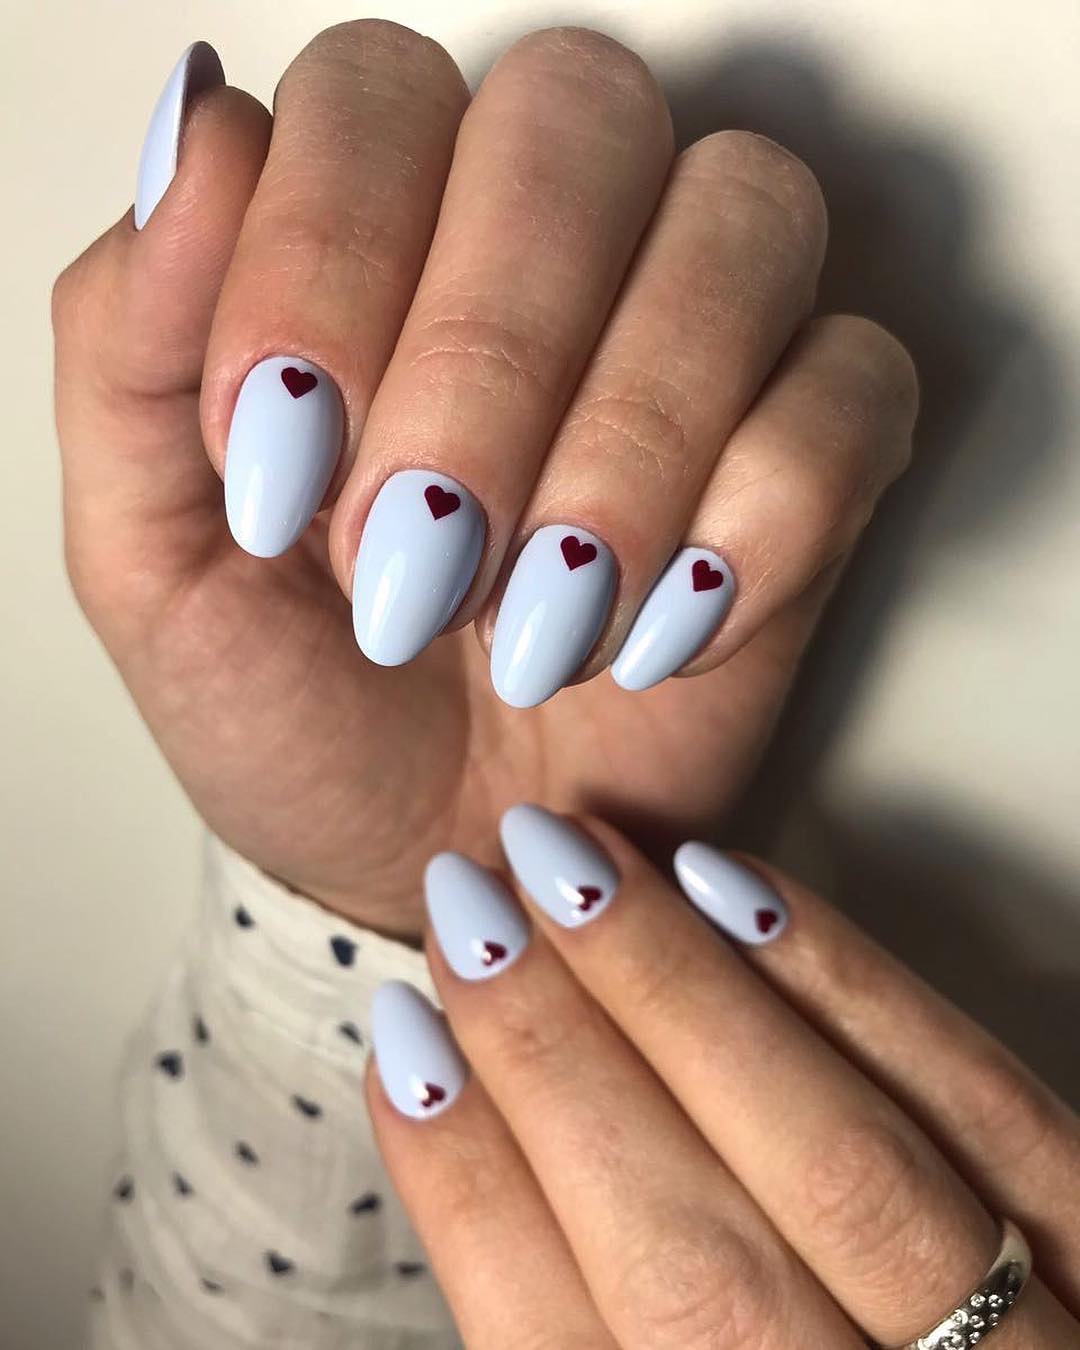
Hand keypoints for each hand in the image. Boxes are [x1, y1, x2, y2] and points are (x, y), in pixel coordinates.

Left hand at [52, 24, 915, 933]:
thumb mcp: (147, 555)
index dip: (326, 264)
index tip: (280, 473)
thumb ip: (127, 343)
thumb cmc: (293, 708)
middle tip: (412, 563)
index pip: (376, 94)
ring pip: (742, 222)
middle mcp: (552, 235)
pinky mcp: (812, 447)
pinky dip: (759, 524)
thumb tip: (203, 130)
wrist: (430, 855)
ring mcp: (702, 329)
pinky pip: (853, 387)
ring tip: (533, 629)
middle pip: (580, 119)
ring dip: (629, 444)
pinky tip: (658, 639)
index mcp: (374, 224)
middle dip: (487, 359)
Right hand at [368, 808, 1079, 1347]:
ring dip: (680, 995)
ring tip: (571, 866)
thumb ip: (576, 1309)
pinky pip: (991, 1108)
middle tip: (469, 906)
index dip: (465, 1183)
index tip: (402, 1036)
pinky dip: (848, 987)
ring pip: (840, 1168)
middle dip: (557, 1056)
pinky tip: (736, 888)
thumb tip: (467, 1110)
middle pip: (697, 1265)